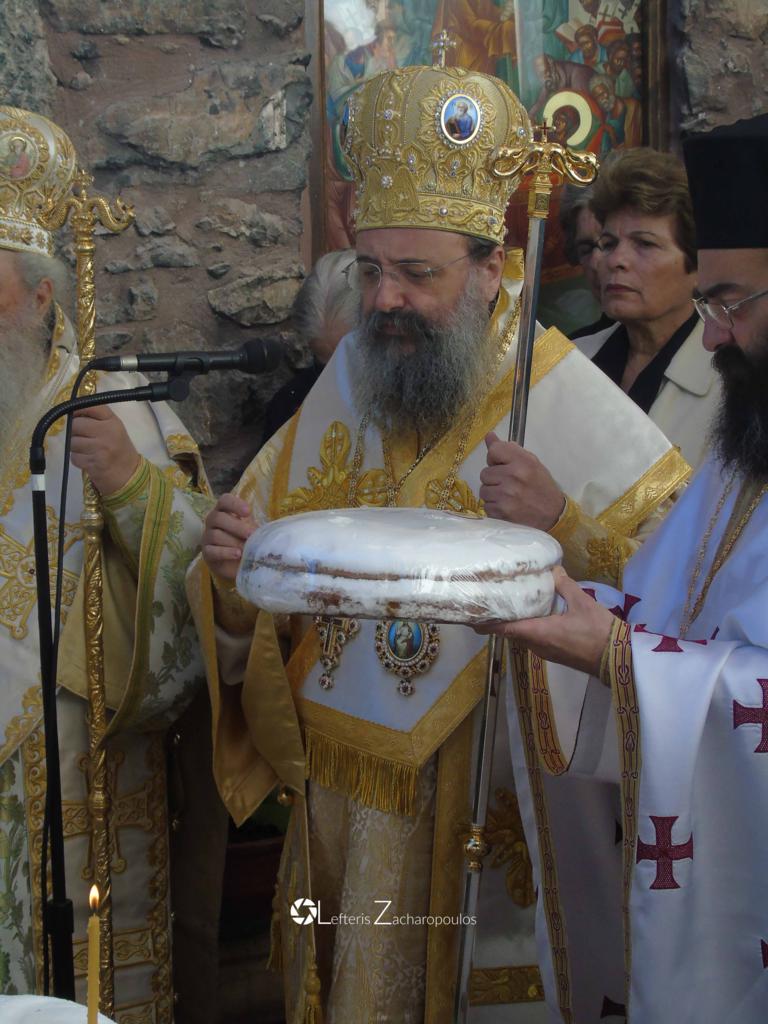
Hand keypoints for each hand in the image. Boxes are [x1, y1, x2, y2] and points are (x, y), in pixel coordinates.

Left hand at [70, 406, 140, 496]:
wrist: (129, 474)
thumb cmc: (119, 449)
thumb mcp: (114, 428)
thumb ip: (97, 418)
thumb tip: (71, 412)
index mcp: (113, 421)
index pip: (89, 407)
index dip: (77, 409)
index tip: (75, 414)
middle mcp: (107, 432)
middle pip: (76, 425)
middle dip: (74, 431)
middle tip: (83, 437)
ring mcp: (100, 448)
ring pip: (72, 442)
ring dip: (75, 447)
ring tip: (88, 450)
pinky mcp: (93, 463)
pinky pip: (74, 457)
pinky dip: (78, 459)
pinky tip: (89, 460)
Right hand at [201, 493, 258, 579]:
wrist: (236, 562)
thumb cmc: (245, 540)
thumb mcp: (252, 531)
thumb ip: (254, 526)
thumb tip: (264, 529)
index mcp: (224, 510)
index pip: (224, 501)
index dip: (235, 504)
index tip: (248, 512)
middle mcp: (212, 521)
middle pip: (218, 518)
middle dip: (237, 526)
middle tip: (251, 534)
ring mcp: (207, 537)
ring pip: (216, 535)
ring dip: (233, 541)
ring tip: (246, 548)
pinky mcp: (206, 553)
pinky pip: (212, 550)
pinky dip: (226, 552)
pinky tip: (237, 554)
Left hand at [476, 567, 615, 675]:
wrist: (618, 660)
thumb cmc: (598, 631)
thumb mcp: (582, 603)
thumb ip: (565, 585)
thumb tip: (553, 569)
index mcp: (538, 633)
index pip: (504, 629)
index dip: (487, 623)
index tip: (471, 617)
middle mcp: (537, 645)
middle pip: (510, 633)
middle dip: (498, 621)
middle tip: (489, 604)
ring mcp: (545, 652)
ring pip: (522, 637)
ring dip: (513, 625)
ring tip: (508, 606)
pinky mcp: (554, 654)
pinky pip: (534, 640)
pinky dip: (527, 629)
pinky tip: (533, 616)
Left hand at [479, 432, 565, 530]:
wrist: (553, 514)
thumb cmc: (541, 486)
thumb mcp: (531, 463)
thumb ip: (509, 450)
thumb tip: (489, 436)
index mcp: (523, 462)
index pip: (494, 450)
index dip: (494, 458)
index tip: (501, 465)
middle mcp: (514, 476)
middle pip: (484, 473)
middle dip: (493, 478)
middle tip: (507, 483)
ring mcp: (506, 495)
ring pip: (483, 490)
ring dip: (492, 493)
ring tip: (506, 495)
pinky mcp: (502, 512)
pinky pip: (486, 506)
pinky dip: (494, 507)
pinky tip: (506, 506)